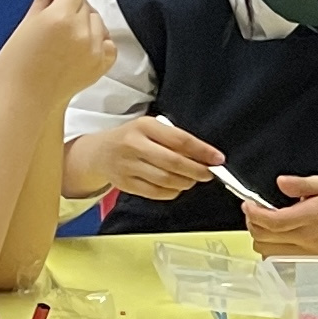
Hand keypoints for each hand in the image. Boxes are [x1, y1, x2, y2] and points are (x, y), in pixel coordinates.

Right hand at [0, 0, 114, 107]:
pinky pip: (108, 42)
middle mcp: (81, 32)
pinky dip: (99, 39)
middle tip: (56, 11)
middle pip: (85, 3)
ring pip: (98, 21)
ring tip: (66, 32)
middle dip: (72, 3)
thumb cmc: (17, 68)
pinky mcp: (100, 64)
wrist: (25, 99)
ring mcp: (93, 49)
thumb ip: (43, 0)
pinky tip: (83, 43)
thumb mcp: (26, 25)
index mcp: (60, 18)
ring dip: (85, 20)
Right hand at [66, 114, 224, 204]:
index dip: (203, 151)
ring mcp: (128, 166)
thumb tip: (205, 156)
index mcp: (144, 126)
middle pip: (174, 163)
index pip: (180, 140)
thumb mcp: (151, 128)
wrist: (99, 152)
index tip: (218, 159)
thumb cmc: (132, 138)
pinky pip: (156, 192)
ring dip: (186, 182)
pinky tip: (176, 186)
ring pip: (166, 180)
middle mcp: (134, 145)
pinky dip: (172, 192)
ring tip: (193, 179)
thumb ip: (174, 139)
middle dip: (197, 170)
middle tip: (208, 173)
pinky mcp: (125, 184)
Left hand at [243, 173, 317, 254]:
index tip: (248, 204)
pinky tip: (274, 236)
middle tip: (254, 210)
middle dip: (252, 222)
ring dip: (259, 235)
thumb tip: (281, 182)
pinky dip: (267, 246)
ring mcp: (303, 253)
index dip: (255, 213)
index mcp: (311, 217)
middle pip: (264, 236)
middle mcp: (306, 238)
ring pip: (264, 248)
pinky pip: (273, 257)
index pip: (275, 221)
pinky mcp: (300, 261)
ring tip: (264, 223)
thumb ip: (300, 183)